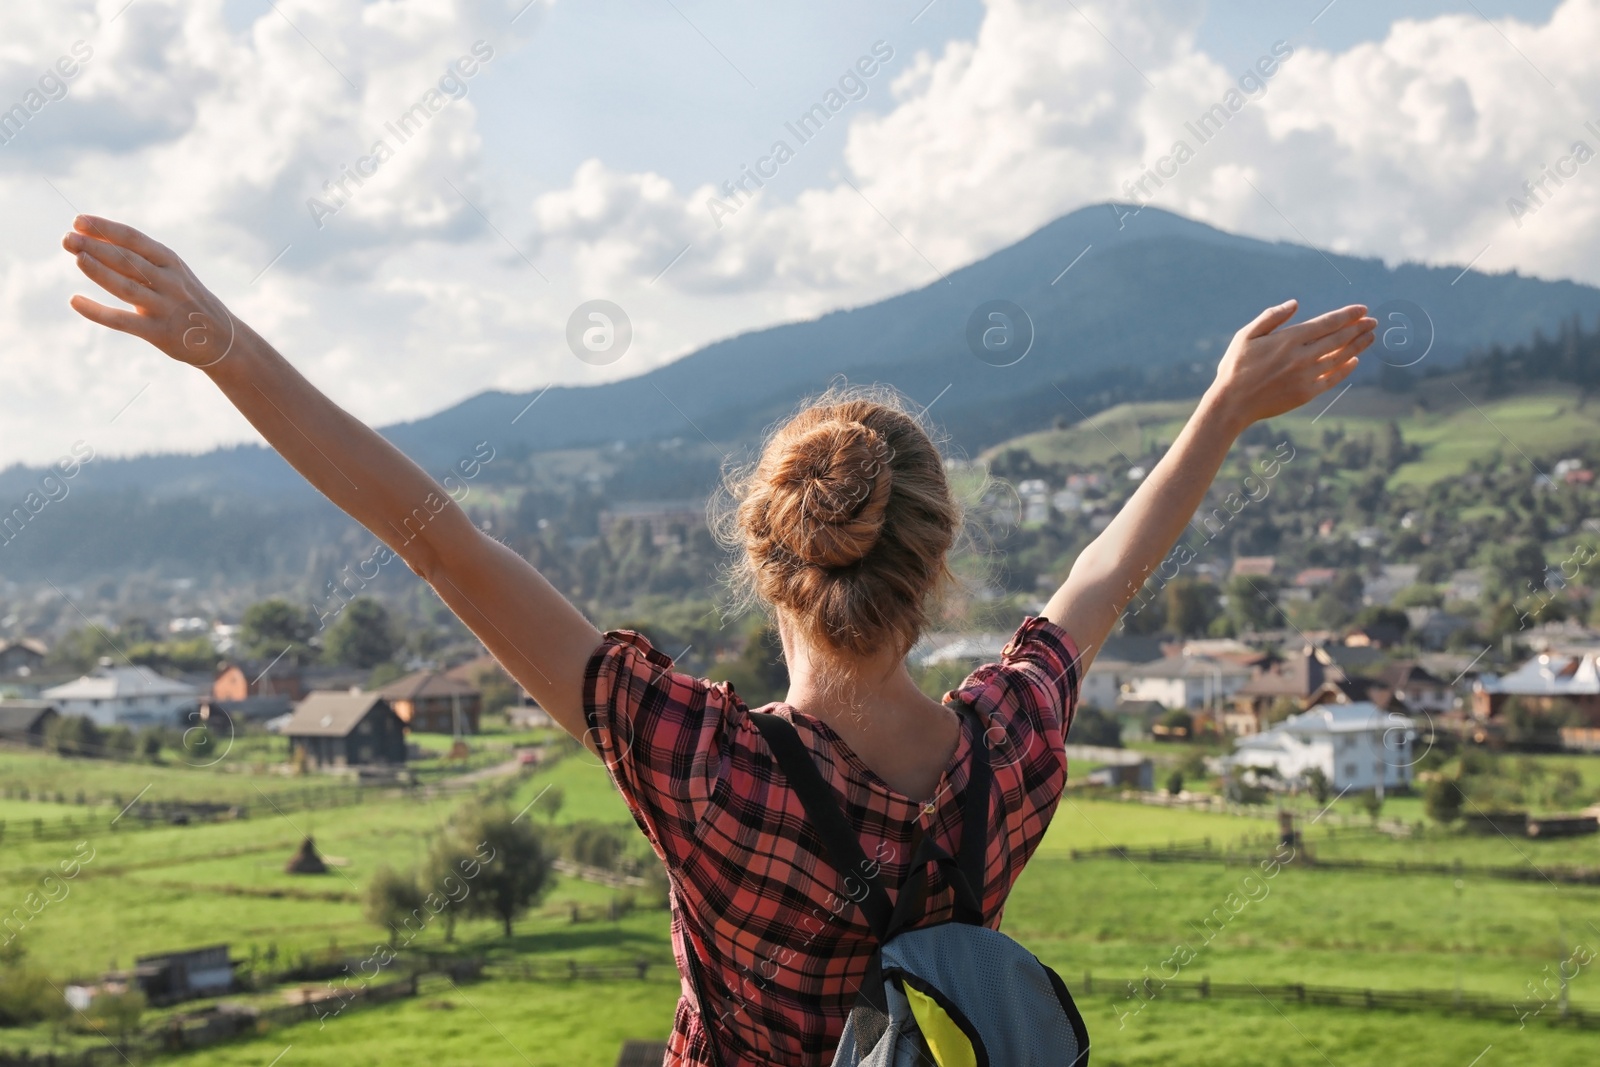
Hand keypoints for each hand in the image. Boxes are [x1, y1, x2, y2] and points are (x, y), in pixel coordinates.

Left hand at [62, 215, 238, 368]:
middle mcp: (170, 282)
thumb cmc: (187, 299)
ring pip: (126, 286)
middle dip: (95, 247)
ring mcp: (165, 308)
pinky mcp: (158, 333)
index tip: (78, 220)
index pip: (134, 239)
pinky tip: (75, 301)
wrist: (222, 338)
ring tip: (77, 257)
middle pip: (127, 260)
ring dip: (99, 271)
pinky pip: (123, 321)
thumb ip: (138, 260)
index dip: (105, 228)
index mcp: (171, 262)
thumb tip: (93, 239)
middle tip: (66, 238)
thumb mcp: (172, 273)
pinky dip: (97, 311)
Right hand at [1208, 299, 1375, 430]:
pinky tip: (1354, 360)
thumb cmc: (1235, 367)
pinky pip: (1332, 379)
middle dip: (1359, 327)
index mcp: (1288, 339)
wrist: (1232, 403)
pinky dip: (1345, 369)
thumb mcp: (1246, 336)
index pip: (1327, 323)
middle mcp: (1301, 356)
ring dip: (1358, 345)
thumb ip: (1271, 317)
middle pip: (1338, 338)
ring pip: (1339, 357)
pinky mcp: (1306, 393)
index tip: (1363, 309)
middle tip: (1373, 321)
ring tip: (1371, 337)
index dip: (1348, 315)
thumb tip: (1295, 303)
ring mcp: (1305, 376)